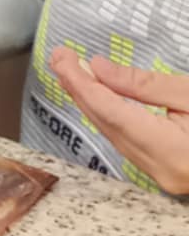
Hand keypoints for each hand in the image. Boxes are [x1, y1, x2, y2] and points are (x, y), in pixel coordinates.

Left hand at [53, 50, 188, 194]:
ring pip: (115, 136)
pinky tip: (101, 99)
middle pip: (108, 126)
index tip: (64, 58)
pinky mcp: (168, 174)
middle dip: (81, 90)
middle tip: (62, 58)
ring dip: (93, 104)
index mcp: (173, 151)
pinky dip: (112, 119)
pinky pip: (129, 144)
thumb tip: (99, 69)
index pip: (112, 113)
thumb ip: (144, 85)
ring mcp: (166, 177)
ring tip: (74, 73)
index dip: (83, 84)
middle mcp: (164, 170)